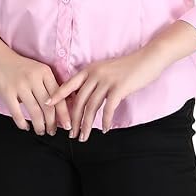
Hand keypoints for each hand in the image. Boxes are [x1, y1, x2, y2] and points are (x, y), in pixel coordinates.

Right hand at [0, 45, 72, 135]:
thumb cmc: (18, 65)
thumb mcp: (37, 69)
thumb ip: (47, 84)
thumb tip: (60, 105)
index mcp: (44, 72)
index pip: (59, 96)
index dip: (64, 113)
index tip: (67, 124)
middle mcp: (34, 78)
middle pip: (48, 107)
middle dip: (52, 123)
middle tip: (53, 131)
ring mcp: (20, 85)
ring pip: (35, 112)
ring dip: (40, 126)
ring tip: (41, 131)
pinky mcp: (7, 93)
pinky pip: (17, 113)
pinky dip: (22, 123)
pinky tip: (25, 127)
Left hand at [44, 48, 163, 141]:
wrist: (148, 58)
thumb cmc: (128, 67)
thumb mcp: (106, 70)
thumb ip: (94, 81)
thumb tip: (84, 98)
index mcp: (90, 69)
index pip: (69, 84)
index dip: (58, 94)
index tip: (47, 104)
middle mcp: (95, 73)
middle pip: (79, 100)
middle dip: (73, 119)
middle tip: (70, 133)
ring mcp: (107, 80)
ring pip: (91, 107)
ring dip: (86, 124)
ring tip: (83, 137)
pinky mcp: (119, 88)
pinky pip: (108, 108)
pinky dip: (104, 121)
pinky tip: (103, 129)